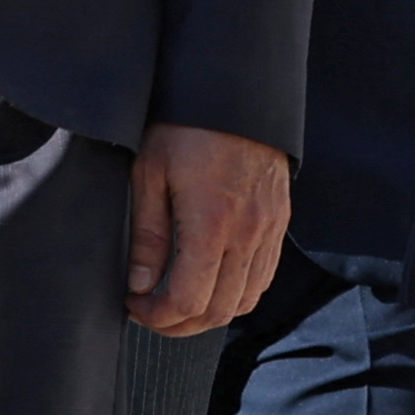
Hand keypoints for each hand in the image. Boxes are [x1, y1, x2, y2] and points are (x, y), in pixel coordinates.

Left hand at [124, 124, 291, 336]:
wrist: (235, 91)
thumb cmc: (186, 126)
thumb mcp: (150, 174)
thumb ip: (147, 236)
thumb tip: (141, 286)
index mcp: (211, 224)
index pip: (188, 300)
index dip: (157, 316)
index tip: (134, 305)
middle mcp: (248, 234)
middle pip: (218, 310)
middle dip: (179, 324)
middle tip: (150, 312)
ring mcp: (269, 230)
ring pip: (245, 300)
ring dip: (210, 313)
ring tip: (178, 302)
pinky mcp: (279, 222)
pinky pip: (263, 277)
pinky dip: (238, 293)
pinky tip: (212, 283)